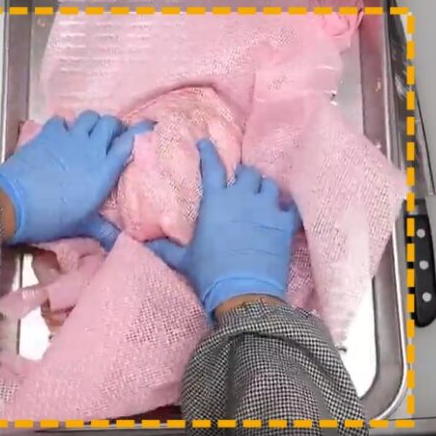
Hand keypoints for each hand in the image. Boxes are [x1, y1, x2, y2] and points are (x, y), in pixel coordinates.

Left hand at [0, 111, 151, 247]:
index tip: (145, 132)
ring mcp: (69, 137)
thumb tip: (121, 244)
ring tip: (88, 136)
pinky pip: (62, 120)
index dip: (141, 132)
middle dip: (114, 127)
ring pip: (89, 117)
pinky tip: (61, 137)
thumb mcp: (82, 226)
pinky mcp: (48, 134)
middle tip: (111, 139)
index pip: (131, 140)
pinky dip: (65, 126)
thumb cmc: (53, 217)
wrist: (14, 203)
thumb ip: (104, 231)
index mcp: (105, 170)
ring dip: (92, 124)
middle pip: (111, 122)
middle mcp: (91, 148)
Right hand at [147, 139, 300, 316]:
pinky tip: (285, 213)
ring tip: (262, 197)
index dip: (208, 152)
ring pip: (270, 185)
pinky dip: (287, 209)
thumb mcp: (184, 261)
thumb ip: (166, 249)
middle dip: (244, 176)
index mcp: (216, 202)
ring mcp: (266, 209)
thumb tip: (145, 245)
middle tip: (242, 183)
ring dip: (265, 189)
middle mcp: (242, 198)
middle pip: (248, 173)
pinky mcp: (285, 224)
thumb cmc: (210, 274)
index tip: (206, 142)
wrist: (243, 293)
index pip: (212, 167)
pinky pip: (290, 207)